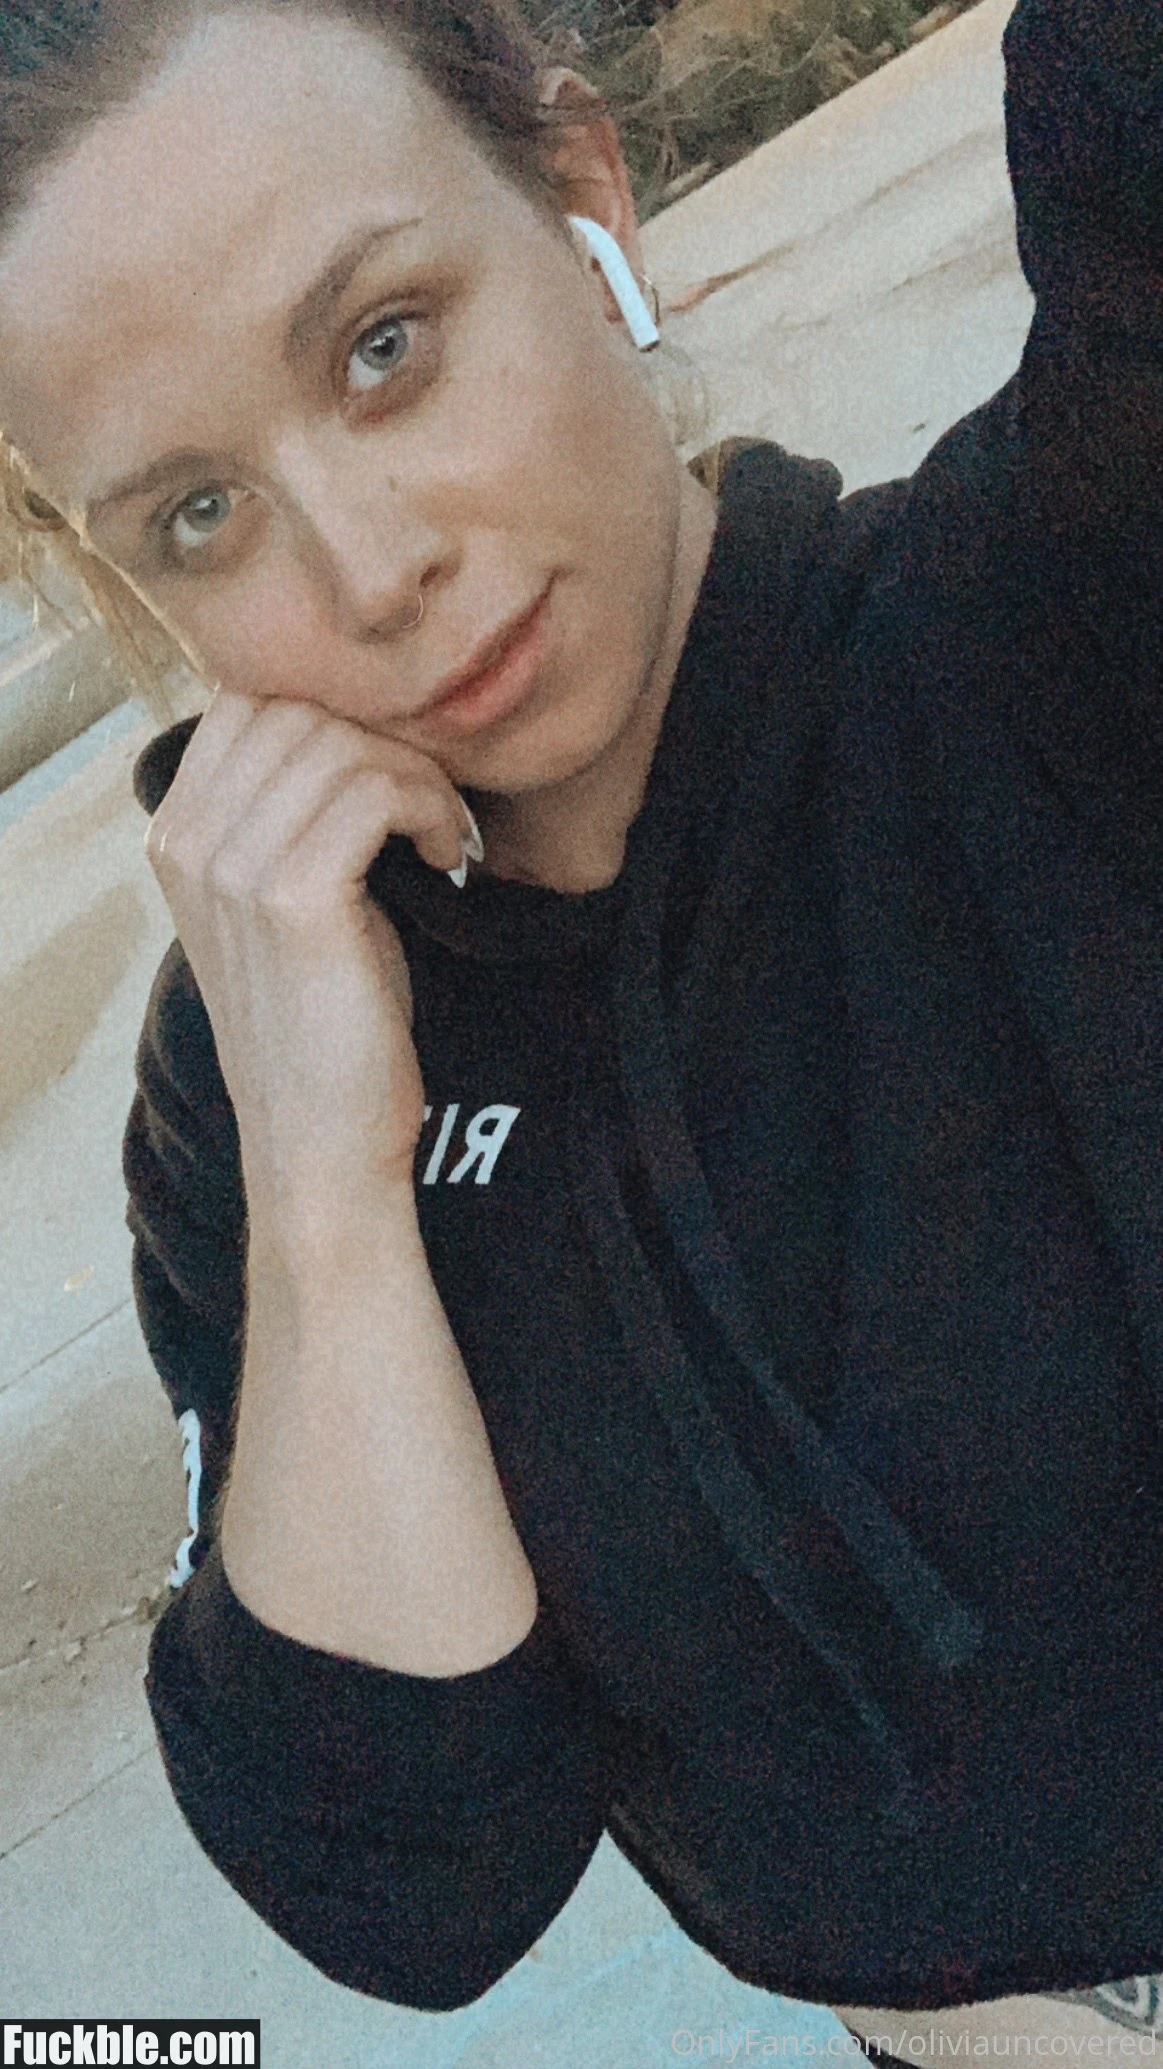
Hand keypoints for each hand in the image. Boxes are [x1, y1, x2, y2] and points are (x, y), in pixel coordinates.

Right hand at [144, 687, 474, 1219]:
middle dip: (385, 740)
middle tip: (433, 803)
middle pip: (297, 709)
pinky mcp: (291, 898)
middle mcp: (189, 842)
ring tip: (444, 835)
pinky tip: (446, 858)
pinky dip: (429, 809)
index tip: (393, 774)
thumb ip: (294, 817)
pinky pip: (373, 792)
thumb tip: (359, 733)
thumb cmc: (327, 1024)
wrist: (321, 1142)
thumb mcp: (291, 903)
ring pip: (341, 744)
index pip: (251, 702)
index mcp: (179, 836)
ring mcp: (231, 867)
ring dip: (417, 776)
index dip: (338, 715)